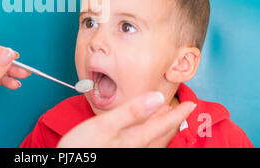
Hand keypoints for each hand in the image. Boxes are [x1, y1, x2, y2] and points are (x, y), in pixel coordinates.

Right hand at [57, 92, 195, 147]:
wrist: (67, 165)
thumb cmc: (83, 149)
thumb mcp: (106, 125)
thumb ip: (132, 111)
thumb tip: (157, 98)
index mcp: (134, 138)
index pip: (163, 124)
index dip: (178, 114)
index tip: (192, 105)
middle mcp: (134, 147)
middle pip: (160, 133)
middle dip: (171, 120)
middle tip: (182, 109)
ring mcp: (126, 151)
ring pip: (151, 139)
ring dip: (159, 126)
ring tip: (164, 116)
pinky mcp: (118, 151)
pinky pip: (141, 142)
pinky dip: (147, 132)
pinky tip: (140, 129)